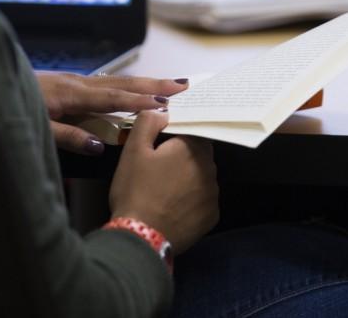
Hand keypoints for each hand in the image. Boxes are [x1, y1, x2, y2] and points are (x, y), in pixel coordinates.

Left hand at [35, 72, 188, 154]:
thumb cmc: (12, 109)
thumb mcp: (36, 129)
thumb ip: (67, 136)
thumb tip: (99, 145)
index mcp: (71, 94)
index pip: (113, 98)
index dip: (140, 101)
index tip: (165, 103)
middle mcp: (78, 83)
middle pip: (123, 83)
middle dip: (154, 85)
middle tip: (183, 86)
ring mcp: (75, 81)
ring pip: (118, 80)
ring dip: (145, 83)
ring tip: (170, 85)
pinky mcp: (71, 83)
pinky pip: (108, 82)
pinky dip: (128, 85)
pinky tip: (136, 89)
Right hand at [109, 110, 218, 254]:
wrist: (140, 236)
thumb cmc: (135, 189)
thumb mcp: (133, 149)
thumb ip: (148, 122)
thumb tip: (163, 110)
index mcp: (193, 148)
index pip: (193, 132)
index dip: (177, 137)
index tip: (161, 145)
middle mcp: (210, 168)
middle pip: (199, 155)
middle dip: (183, 157)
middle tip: (158, 168)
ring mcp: (213, 195)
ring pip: (202, 178)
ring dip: (189, 179)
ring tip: (164, 190)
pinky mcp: (212, 217)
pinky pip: (203, 201)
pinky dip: (192, 201)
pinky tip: (173, 207)